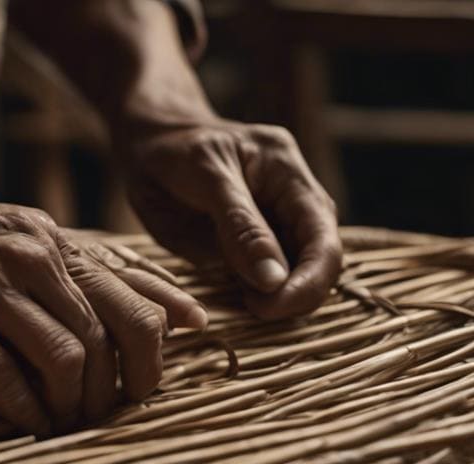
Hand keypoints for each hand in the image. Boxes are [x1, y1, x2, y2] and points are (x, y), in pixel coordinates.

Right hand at [0, 178, 206, 434]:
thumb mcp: (23, 244)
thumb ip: (97, 274)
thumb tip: (185, 313)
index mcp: (52, 242)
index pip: (133, 297)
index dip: (154, 353)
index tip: (150, 388)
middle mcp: (25, 256)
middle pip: (108, 331)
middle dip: (120, 386)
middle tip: (109, 415)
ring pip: (61, 352)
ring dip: (72, 402)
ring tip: (64, 423)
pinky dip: (23, 407)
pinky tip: (28, 422)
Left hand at [126, 121, 342, 318]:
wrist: (150, 143)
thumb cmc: (174, 150)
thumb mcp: (206, 177)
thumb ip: (241, 227)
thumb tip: (274, 280)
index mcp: (289, 174)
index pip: (323, 239)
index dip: (307, 282)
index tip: (269, 307)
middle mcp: (294, 202)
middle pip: (320, 263)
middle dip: (294, 296)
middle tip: (253, 310)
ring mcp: (277, 225)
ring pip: (296, 277)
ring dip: (277, 300)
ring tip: (242, 302)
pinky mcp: (255, 246)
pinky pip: (266, 281)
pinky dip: (257, 297)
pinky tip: (236, 297)